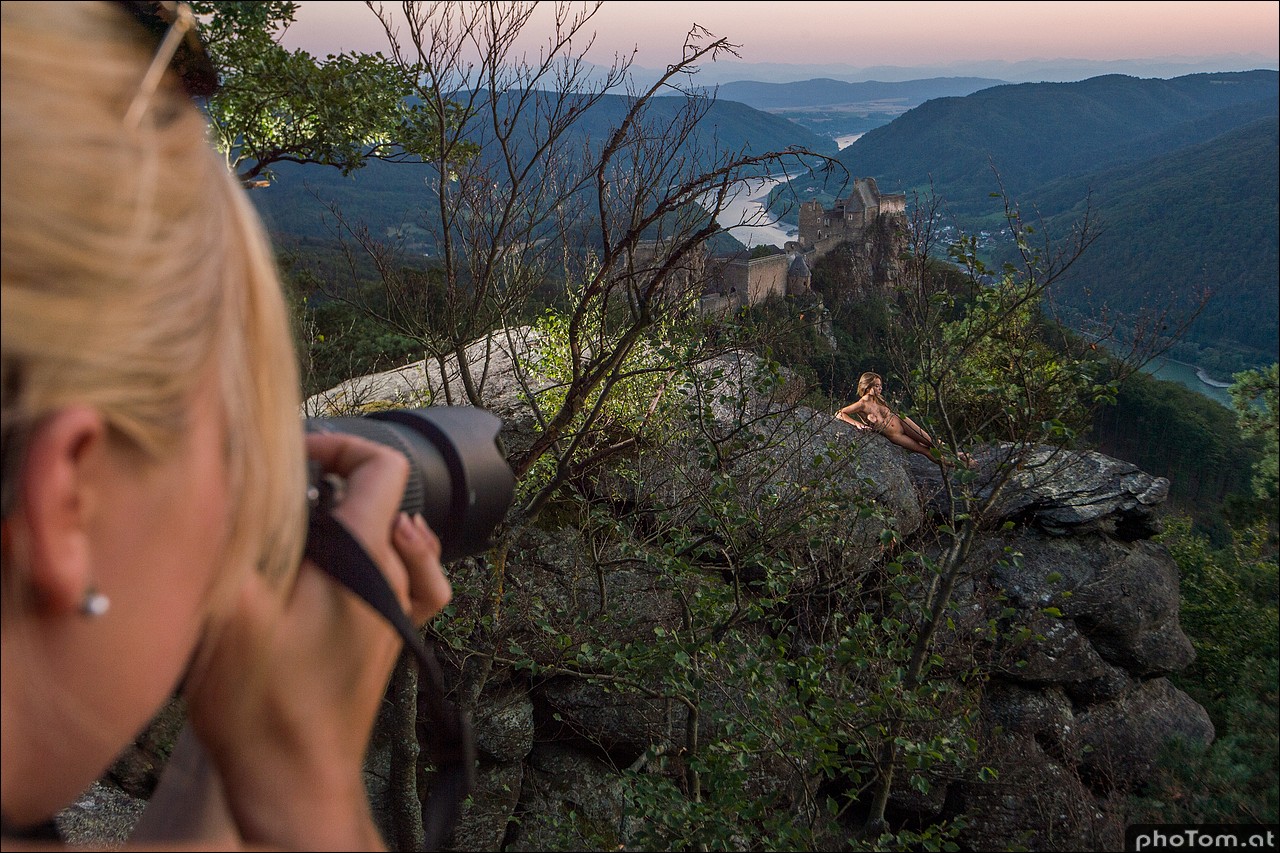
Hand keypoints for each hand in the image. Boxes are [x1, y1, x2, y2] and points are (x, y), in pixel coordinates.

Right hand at [183, 432, 448, 849]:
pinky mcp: (391, 641)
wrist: (295, 780)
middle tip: (285, 493)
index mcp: (365, 559)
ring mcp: (398, 613)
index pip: (382, 467)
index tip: (298, 454)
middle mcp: (395, 580)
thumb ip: (235, 543)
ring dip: (363, 519)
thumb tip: (229, 488)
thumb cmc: (263, 704)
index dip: (342, 444)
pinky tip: (369, 565)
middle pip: (386, 499)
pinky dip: (400, 560)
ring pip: (401, 538)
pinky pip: (416, 583)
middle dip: (337, 481)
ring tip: (321, 520)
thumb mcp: (229, 613)